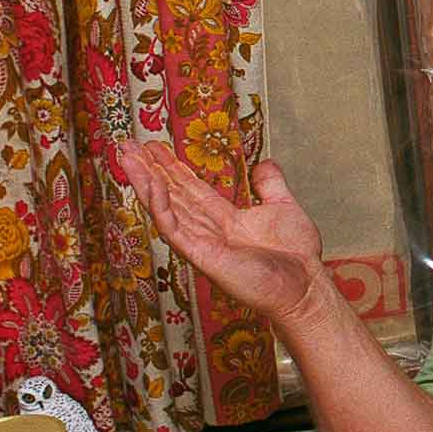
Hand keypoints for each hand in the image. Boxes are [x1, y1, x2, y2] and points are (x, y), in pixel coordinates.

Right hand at [119, 143, 329, 326]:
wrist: (304, 286)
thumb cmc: (296, 256)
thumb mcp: (283, 207)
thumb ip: (271, 185)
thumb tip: (265, 163)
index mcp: (224, 219)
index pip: (190, 189)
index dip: (172, 168)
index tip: (154, 147)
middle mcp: (208, 230)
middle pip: (172, 195)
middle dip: (149, 170)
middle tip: (127, 145)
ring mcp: (202, 243)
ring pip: (166, 208)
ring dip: (146, 182)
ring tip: (128, 158)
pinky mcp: (202, 255)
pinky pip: (175, 229)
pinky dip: (161, 207)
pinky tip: (151, 185)